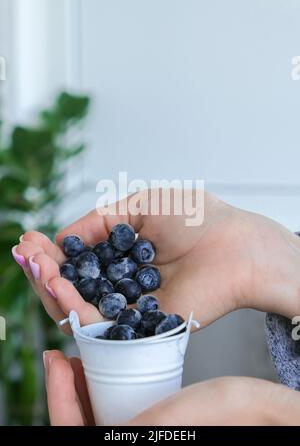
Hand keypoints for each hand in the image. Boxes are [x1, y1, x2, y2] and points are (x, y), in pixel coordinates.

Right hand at [12, 189, 299, 331]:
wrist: (232, 244)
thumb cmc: (194, 218)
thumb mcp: (138, 205)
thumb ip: (98, 222)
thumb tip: (62, 237)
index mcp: (121, 253)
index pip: (76, 260)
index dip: (50, 252)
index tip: (30, 240)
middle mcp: (121, 281)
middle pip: (70, 286)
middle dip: (43, 270)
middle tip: (28, 253)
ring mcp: (127, 305)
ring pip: (76, 307)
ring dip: (49, 287)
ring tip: (36, 265)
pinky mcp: (138, 326)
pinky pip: (97, 324)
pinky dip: (72, 307)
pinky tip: (56, 284)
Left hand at [44, 349, 299, 425]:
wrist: (258, 411)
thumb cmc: (218, 416)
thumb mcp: (161, 421)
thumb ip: (125, 425)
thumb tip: (71, 425)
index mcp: (129, 439)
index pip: (71, 429)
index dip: (57, 395)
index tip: (54, 357)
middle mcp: (129, 430)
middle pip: (82, 413)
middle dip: (68, 382)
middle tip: (65, 350)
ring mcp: (139, 423)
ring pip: (97, 403)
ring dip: (85, 375)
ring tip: (83, 348)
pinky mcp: (151, 412)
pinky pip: (116, 397)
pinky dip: (106, 376)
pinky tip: (108, 353)